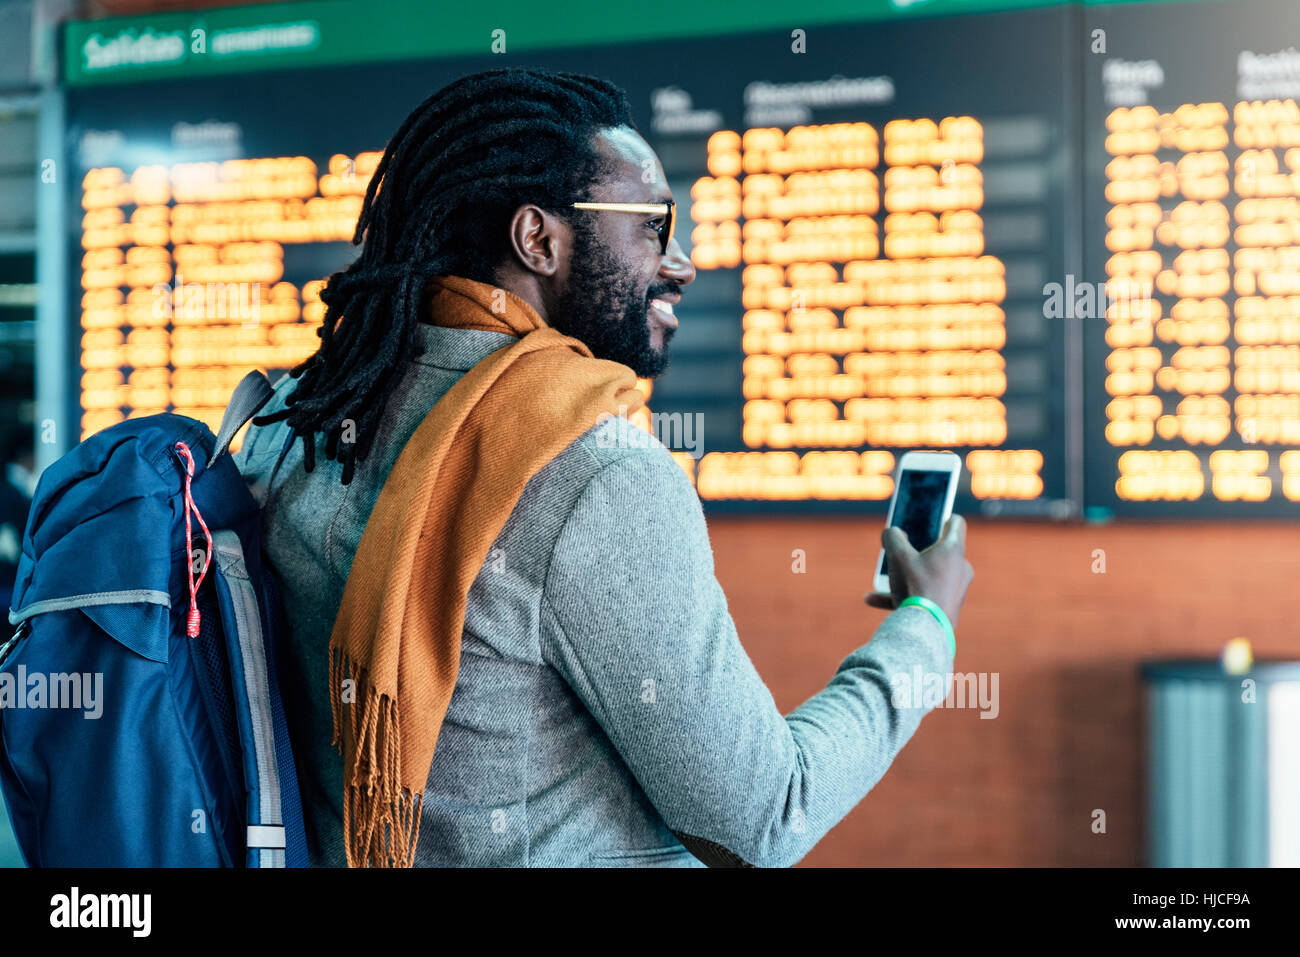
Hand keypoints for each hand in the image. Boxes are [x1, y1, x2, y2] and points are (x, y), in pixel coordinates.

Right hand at [864, 514, 973, 628]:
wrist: (926, 628)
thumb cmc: (915, 586)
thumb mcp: (897, 556)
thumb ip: (892, 537)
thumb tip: (892, 532)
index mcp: (953, 550)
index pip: (955, 523)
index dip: (942, 516)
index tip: (930, 517)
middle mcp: (960, 568)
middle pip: (940, 550)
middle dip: (919, 549)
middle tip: (902, 549)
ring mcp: (956, 589)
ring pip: (929, 574)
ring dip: (907, 574)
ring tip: (883, 579)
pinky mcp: (949, 607)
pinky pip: (924, 595)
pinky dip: (903, 594)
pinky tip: (873, 599)